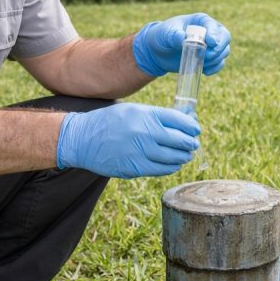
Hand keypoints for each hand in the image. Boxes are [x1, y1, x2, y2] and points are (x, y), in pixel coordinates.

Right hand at [56, 103, 199, 178]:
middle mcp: (145, 133)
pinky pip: (160, 170)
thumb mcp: (133, 110)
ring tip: (186, 155)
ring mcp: (140, 152)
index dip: (191, 126)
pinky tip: (174, 164)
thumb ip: (156, 116)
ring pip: (173, 158)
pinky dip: (171, 167)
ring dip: (183, 156)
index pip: (179, 120)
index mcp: (145, 115)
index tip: (195, 129)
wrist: (83, 139)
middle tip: (193, 143)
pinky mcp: (134, 168)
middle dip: (190, 143)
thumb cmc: (110, 122)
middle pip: (179, 140)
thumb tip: (183, 121)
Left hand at [131, 12, 230, 76]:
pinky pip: (220, 63)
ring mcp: (211, 45)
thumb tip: (182, 38)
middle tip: (207, 56)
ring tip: (201, 63)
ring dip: (216, 59)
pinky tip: (205, 71)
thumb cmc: (162, 37)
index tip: (211, 43)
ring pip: (224, 51)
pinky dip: (215, 68)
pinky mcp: (210, 58)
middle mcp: (209, 31)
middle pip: (225, 37)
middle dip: (219, 48)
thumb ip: (173, 35)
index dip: (215, 34)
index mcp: (200, 21)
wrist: (158, 52)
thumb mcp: (165, 34)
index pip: (213, 26)